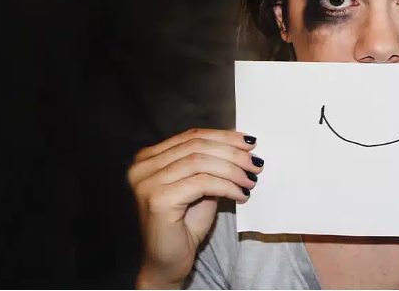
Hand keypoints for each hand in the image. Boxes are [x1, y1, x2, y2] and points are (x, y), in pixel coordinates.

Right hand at [127, 128, 263, 288]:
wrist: (168, 261)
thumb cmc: (184, 225)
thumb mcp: (200, 186)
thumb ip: (210, 163)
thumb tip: (240, 144)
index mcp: (149, 158)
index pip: (192, 136)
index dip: (224, 136)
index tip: (250, 142)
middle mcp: (143, 167)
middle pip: (197, 146)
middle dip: (232, 152)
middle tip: (256, 163)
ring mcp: (147, 183)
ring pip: (201, 163)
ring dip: (233, 170)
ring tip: (251, 181)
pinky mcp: (158, 199)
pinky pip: (202, 183)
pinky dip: (227, 187)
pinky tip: (241, 195)